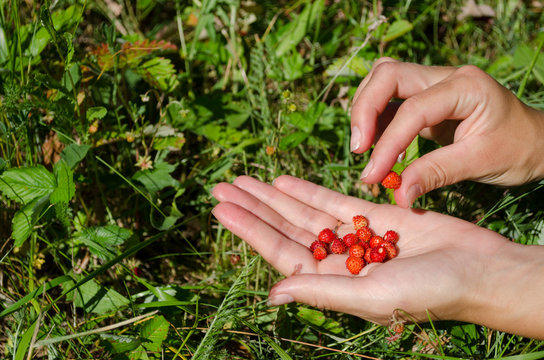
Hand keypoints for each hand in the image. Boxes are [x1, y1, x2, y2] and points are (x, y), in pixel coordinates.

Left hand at [212, 175, 543, 338]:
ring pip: (304, 211)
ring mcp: (353, 236)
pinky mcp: (374, 216)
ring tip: (244, 179)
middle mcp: (336, 259)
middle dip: (253, 207)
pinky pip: (333, 200)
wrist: (479, 271)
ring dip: (274, 195)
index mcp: (331, 282)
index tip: (221, 209)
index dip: (249, 229)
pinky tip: (284, 180)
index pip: (279, 251)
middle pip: (284, 227)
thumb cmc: (430, 292)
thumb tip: (273, 294)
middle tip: (221, 187)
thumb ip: (321, 291)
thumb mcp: (371, 296)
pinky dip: (308, 190)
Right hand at [350, 57, 543, 207]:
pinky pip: (390, 100)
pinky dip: (376, 121)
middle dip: (364, 110)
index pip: (413, 109)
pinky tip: (380, 147)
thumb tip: (398, 195)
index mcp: (466, 86)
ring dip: (365, 111)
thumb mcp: (481, 162)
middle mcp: (445, 76)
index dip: (387, 143)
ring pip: (383, 81)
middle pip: (388, 74)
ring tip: (364, 149)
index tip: (373, 175)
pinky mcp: (425, 98)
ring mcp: (434, 84)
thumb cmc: (518, 149)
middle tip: (358, 149)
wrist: (536, 141)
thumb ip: (436, 174)